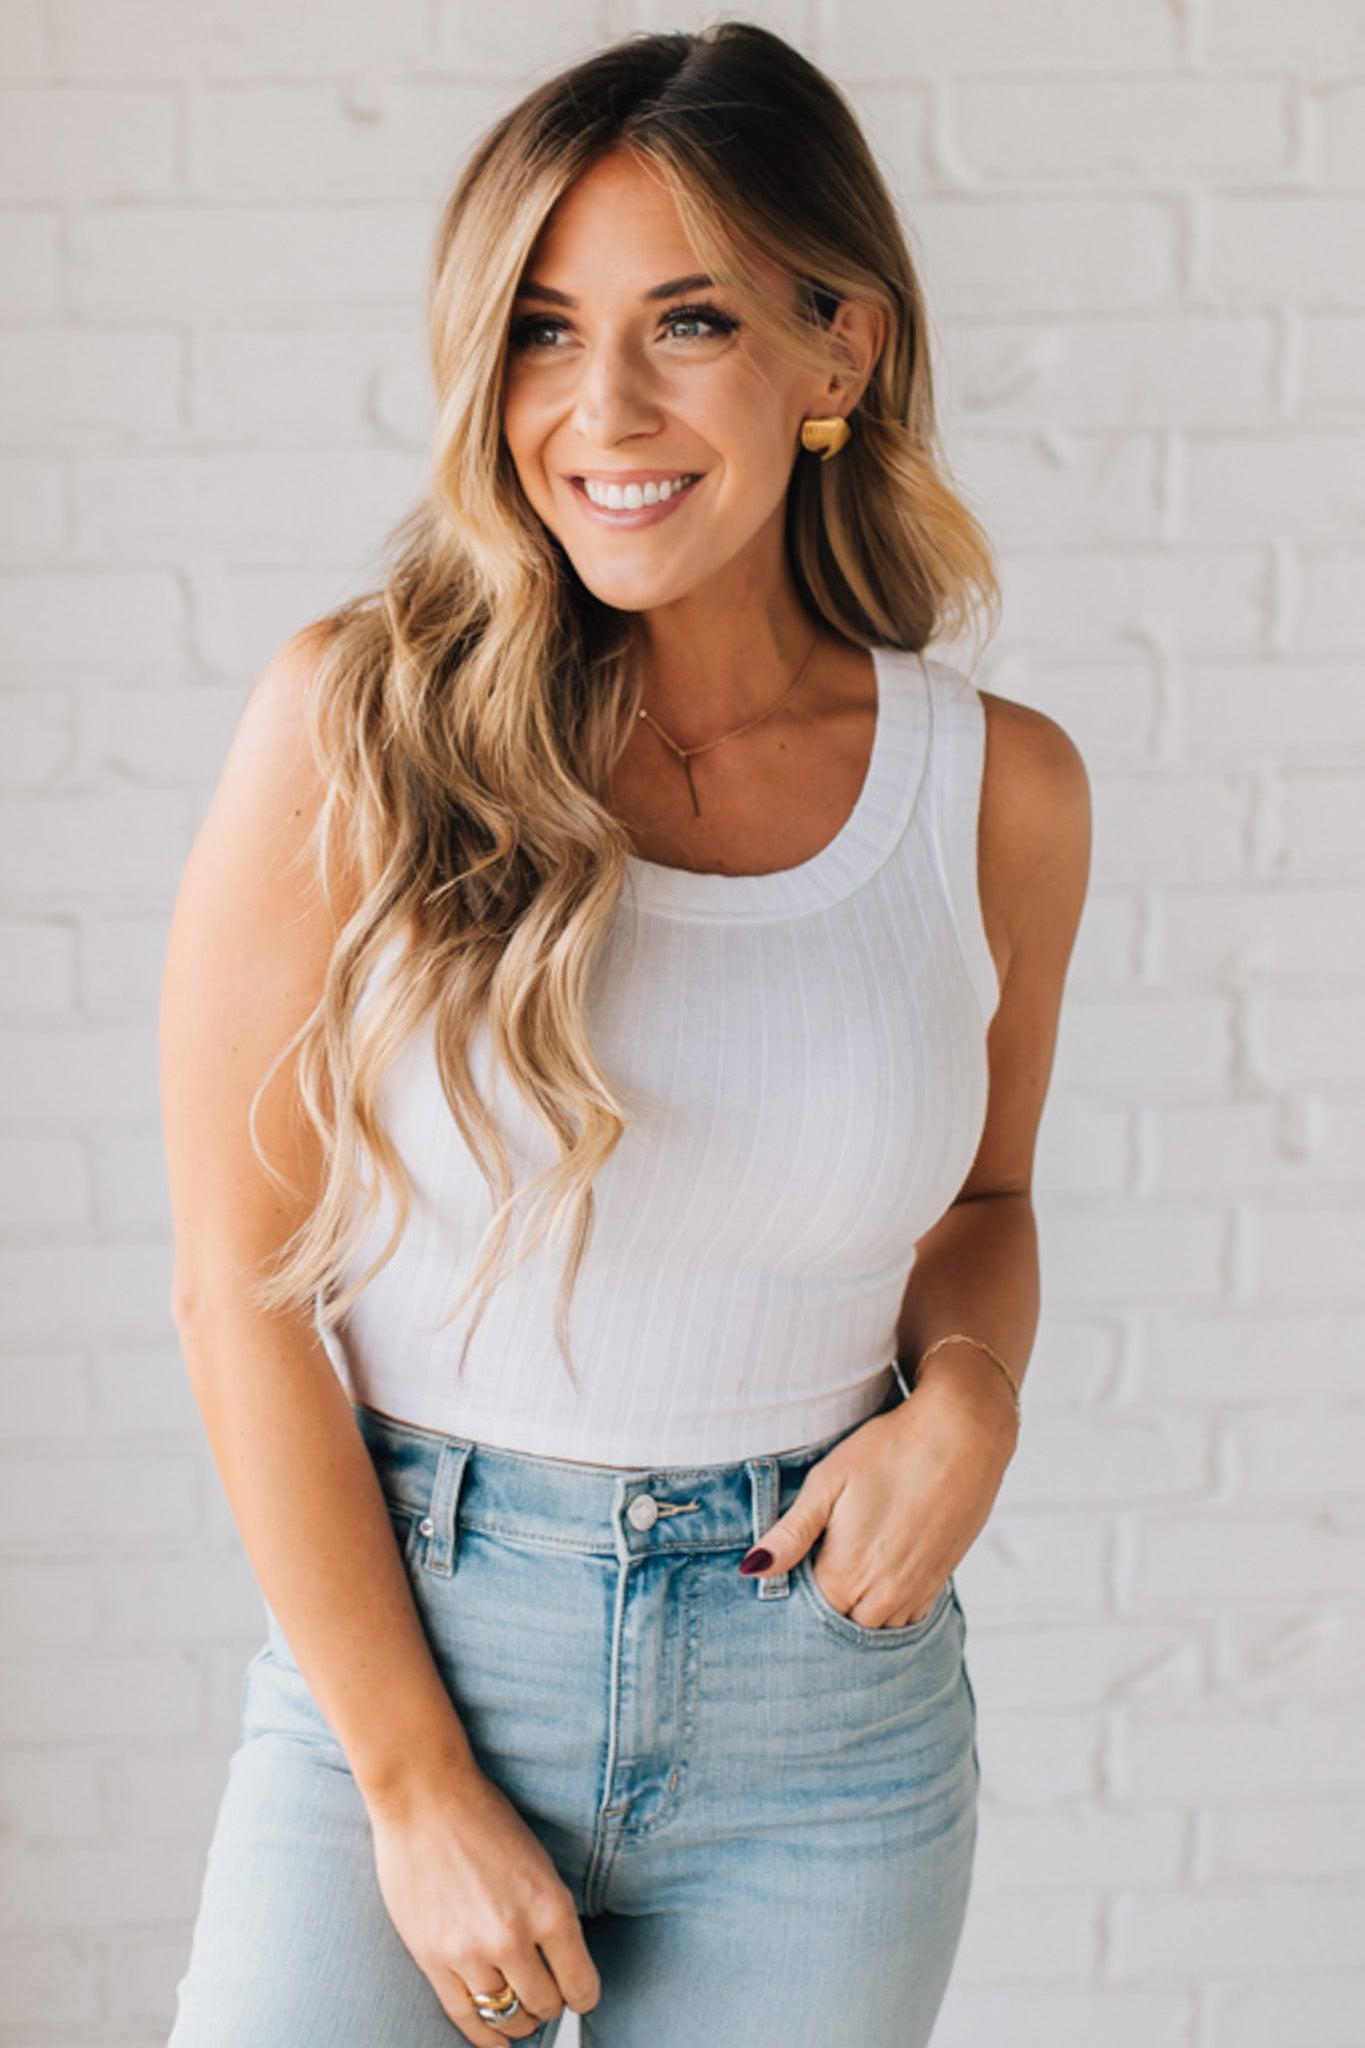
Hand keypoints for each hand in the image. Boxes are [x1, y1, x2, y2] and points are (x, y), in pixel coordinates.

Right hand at [367, 1763, 600, 2043]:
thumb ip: (551, 1915)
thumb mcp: (539, 1863)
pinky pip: (465, 2017)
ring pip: (506, 2017)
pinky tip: (495, 2042)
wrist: (424, 1797)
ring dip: (517, 2020)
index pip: (581, 1986)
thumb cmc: (484, 1819)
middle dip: (549, 2005)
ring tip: (520, 2011)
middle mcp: (513, 1937)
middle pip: (545, 2005)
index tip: (578, 1994)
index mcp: (550, 1907)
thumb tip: (564, 1965)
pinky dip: (485, 2038)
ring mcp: (470, 1952)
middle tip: (545, 1995)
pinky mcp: (433, 1960)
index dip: (582, 1995)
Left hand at [740, 1378, 1015, 1629]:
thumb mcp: (828, 1482)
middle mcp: (884, 1595)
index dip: (795, 1589)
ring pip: (876, 1625)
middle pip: (841, 1623)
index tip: (794, 1560)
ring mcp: (916, 1591)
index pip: (807, 1612)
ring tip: (850, 1562)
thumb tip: (751, 1570)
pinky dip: (889, 1604)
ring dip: (858, 1606)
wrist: (962, 1435)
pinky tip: (881, 1570)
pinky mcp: (940, 1579)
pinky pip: (907, 1616)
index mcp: (847, 1574)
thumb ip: (790, 1534)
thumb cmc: (889, 1450)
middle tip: (821, 1557)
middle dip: (826, 1602)